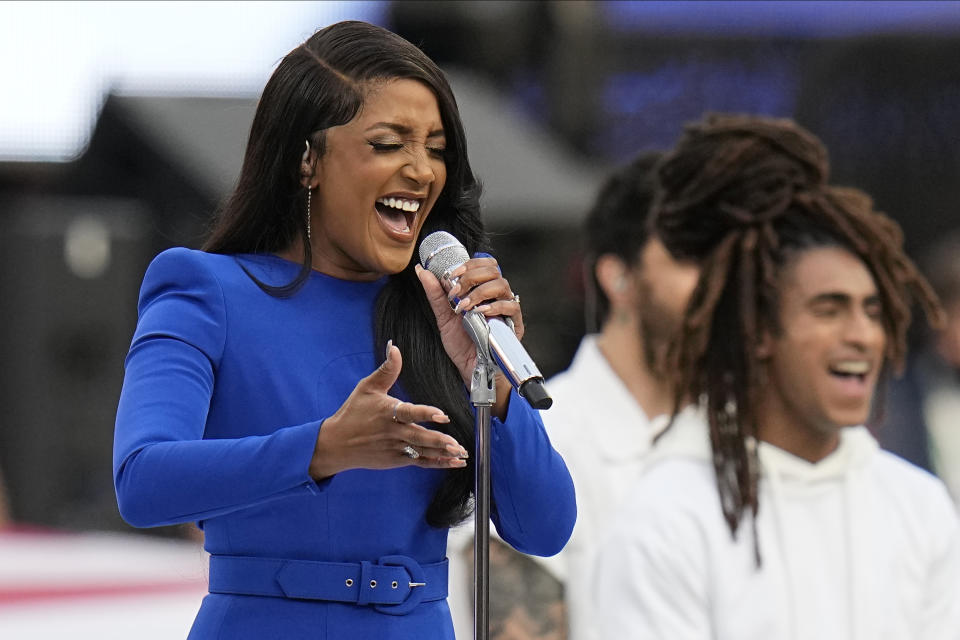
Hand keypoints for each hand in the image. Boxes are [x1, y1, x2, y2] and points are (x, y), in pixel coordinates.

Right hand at [309, 342, 468, 479]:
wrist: (337, 444)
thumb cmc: (353, 413)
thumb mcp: (367, 387)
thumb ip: (387, 370)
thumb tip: (395, 347)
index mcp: (388, 413)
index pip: (409, 413)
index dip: (426, 414)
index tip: (442, 415)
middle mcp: (393, 432)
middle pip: (419, 437)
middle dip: (439, 441)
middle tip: (456, 443)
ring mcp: (396, 448)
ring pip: (422, 451)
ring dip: (442, 453)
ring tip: (460, 453)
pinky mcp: (397, 460)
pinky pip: (420, 462)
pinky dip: (437, 462)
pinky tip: (453, 462)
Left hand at [415, 257, 523, 417]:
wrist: (470, 369)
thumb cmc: (461, 344)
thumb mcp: (444, 317)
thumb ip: (435, 294)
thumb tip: (422, 271)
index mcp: (481, 290)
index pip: (484, 264)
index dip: (469, 264)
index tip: (452, 275)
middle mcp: (496, 296)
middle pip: (493, 270)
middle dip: (471, 277)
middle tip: (455, 293)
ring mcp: (506, 309)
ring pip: (502, 285)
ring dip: (480, 292)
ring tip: (464, 306)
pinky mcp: (514, 324)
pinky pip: (511, 306)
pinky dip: (494, 306)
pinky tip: (480, 312)